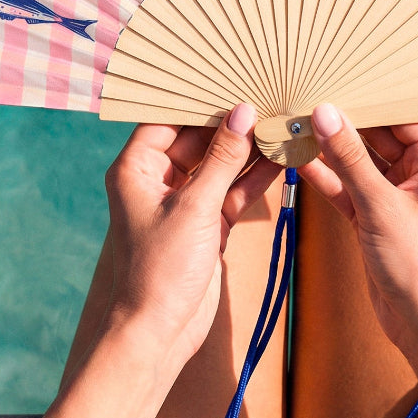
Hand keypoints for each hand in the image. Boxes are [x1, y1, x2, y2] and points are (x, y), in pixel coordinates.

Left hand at [103, 105, 280, 379]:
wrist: (159, 333)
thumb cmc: (160, 269)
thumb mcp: (195, 207)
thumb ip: (222, 159)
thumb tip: (243, 114)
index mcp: (136, 170)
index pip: (166, 121)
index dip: (198, 103)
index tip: (232, 84)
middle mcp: (157, 181)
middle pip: (197, 140)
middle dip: (231, 125)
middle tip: (266, 100)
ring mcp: (184, 204)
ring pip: (219, 166)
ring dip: (248, 151)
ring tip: (282, 125)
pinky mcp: (206, 225)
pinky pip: (231, 192)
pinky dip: (253, 179)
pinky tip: (281, 159)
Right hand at [298, 104, 417, 358]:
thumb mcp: (379, 204)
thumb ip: (349, 157)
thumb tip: (324, 113)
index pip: (404, 115)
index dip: (372, 99)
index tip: (338, 80)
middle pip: (378, 135)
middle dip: (344, 121)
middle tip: (307, 99)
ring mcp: (396, 195)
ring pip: (359, 161)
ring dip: (330, 149)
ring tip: (295, 124)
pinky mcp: (376, 217)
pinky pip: (349, 187)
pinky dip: (327, 176)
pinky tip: (298, 159)